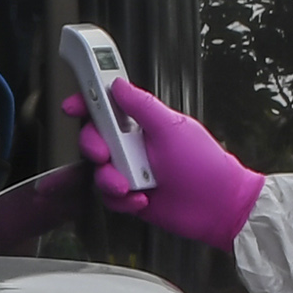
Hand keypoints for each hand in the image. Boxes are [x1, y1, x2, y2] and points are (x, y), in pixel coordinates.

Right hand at [62, 79, 265, 249]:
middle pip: (95, 139)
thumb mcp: (171, 128)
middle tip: (104, 154)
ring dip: (110, 180)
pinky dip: (123, 201)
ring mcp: (132, 172)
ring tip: (130, 186)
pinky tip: (143, 199)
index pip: (108, 107)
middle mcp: (134, 146)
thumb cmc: (204, 165)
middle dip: (93, 146)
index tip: (73, 105)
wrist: (218, 207)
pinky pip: (111, 199)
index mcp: (143, 124)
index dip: (86, 102)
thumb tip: (119, 85)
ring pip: (99, 172)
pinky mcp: (132, 197)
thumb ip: (142, 106)